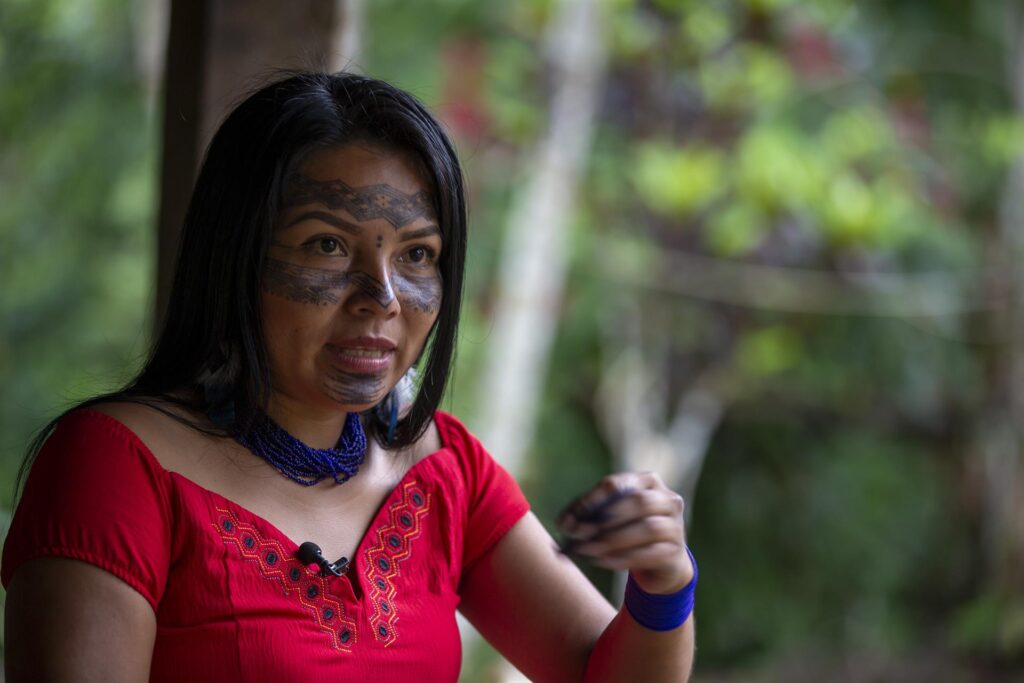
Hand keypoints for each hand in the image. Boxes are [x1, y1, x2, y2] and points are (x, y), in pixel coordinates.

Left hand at [556, 471, 693, 594]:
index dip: (593, 499)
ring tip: (588, 550)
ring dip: (614, 540)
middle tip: (579, 535)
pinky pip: (650, 553)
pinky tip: (602, 561)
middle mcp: (668, 500)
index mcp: (648, 482)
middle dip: (606, 519)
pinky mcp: (675, 553)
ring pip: (648, 528)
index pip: (617, 484)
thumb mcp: (609, 518)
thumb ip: (586, 516)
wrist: (660, 563)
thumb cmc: (629, 532)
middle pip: (639, 502)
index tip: (572, 517)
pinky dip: (623, 558)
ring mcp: (676, 526)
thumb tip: (565, 523)